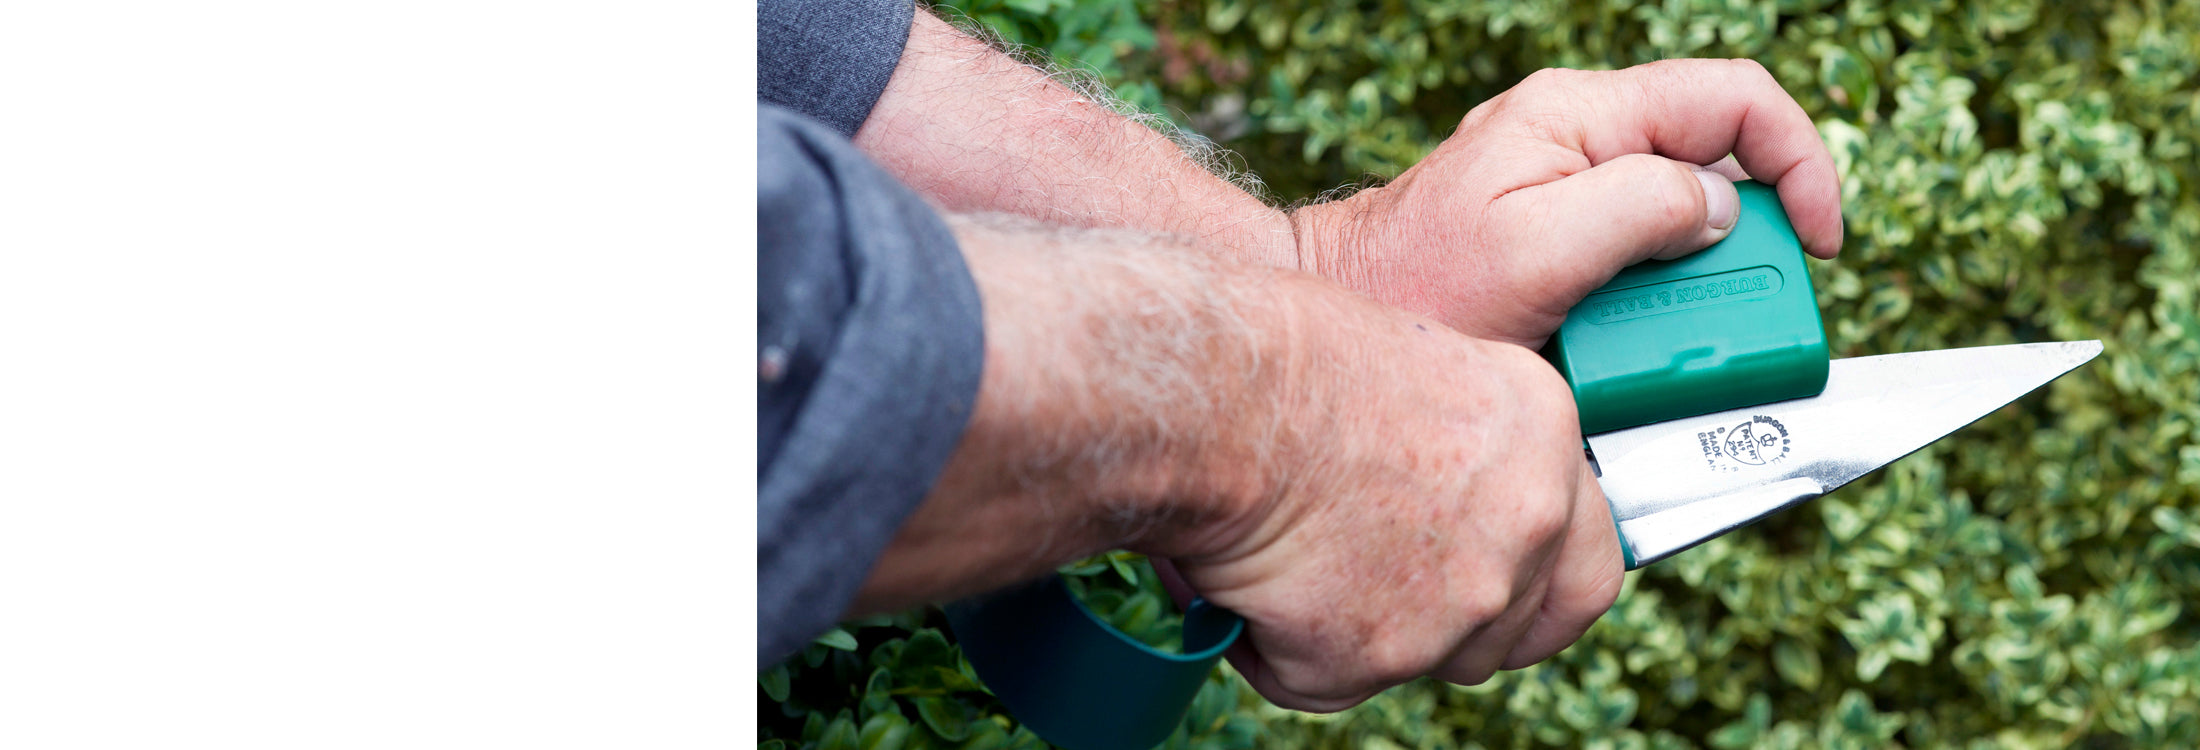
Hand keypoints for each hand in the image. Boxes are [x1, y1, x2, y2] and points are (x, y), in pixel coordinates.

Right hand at [1139, 275, 1621, 711]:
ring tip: (1286, 562)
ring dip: (1360, 633)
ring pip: (1419, 661)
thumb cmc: (1283, 351)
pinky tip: (1242, 583)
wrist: (1217, 395)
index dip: (1537, 584)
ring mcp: (1460, 600)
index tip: (1496, 585)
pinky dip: (1276, 647)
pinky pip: (1322, 681)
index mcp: (1542, 430)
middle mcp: (1526, 522)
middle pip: (1508, 629)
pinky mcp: (1378, 656)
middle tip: (1372, 590)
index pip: (1590, 558)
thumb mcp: (1412, 362)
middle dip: (1444, 623)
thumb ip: (1458, 443)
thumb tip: (1428, 491)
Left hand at [1291, 59, 1843, 348]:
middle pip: (1716, 169)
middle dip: (1742, 251)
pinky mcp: (1553, 245)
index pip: (1733, 98)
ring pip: (1679, 230)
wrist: (1332, 323)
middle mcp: (1579, 140)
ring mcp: (1565, 193)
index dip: (1799, 160)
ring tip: (1652, 351)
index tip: (1818, 241)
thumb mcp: (1535, 247)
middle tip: (1733, 322)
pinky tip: (1616, 356)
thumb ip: (1638, 208)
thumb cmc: (1413, 286)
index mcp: (1581, 114)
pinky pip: (1632, 270)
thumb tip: (1721, 207)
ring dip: (1688, 298)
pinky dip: (1643, 316)